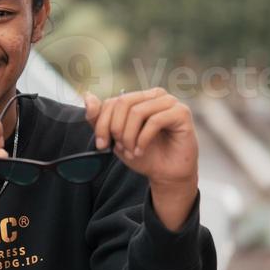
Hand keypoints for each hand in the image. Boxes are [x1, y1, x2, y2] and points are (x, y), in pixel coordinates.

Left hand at [84, 87, 198, 187]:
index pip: (113, 101)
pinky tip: (142, 151)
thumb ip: (100, 119)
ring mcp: (170, 102)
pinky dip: (143, 139)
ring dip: (130, 136)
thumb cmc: (144, 154)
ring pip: (137, 111)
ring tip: (132, 151)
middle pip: (123, 102)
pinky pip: (155, 120)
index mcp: (139, 98)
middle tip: (120, 148)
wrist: (166, 174)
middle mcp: (155, 95)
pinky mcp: (182, 113)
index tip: (102, 145)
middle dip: (116, 129)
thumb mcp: (116, 138)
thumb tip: (87, 96)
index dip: (103, 123)